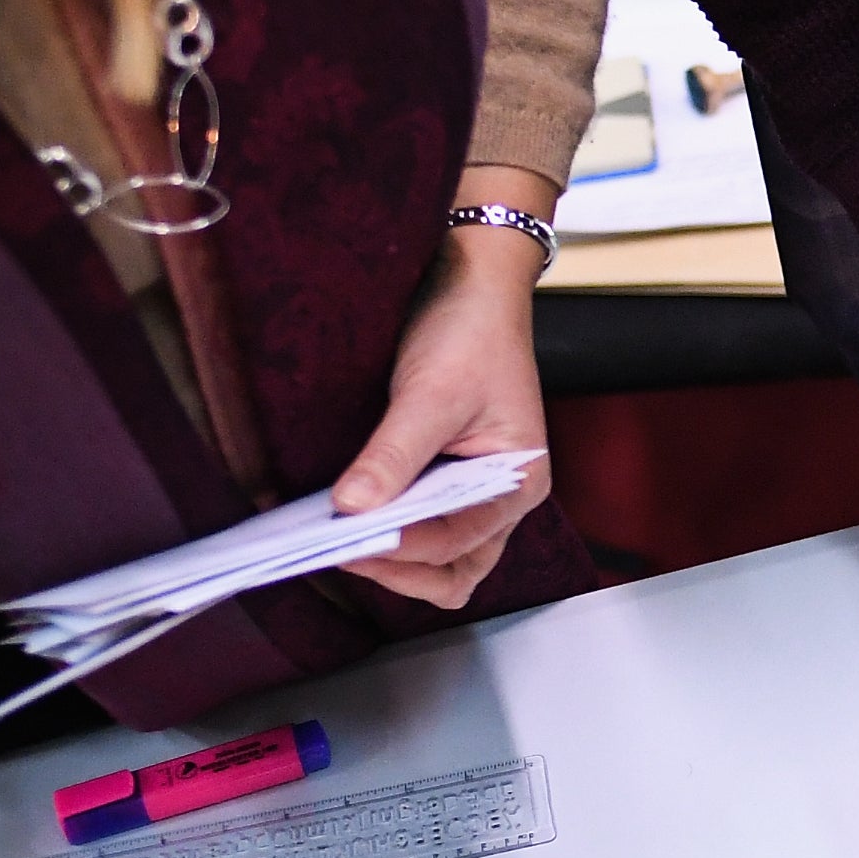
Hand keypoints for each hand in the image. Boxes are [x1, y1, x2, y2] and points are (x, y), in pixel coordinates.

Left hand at [335, 175, 555, 606]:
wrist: (475, 284)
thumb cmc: (472, 332)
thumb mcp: (431, 392)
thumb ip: (393, 455)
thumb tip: (352, 508)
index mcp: (518, 481)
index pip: (455, 542)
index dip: (400, 549)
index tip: (345, 543)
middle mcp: (503, 497)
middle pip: (455, 572)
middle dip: (401, 572)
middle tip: (340, 553)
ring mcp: (478, 492)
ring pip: (442, 562)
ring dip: (397, 564)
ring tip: (343, 545)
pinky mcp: (451, 479)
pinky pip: (426, 531)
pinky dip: (394, 538)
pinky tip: (356, 522)